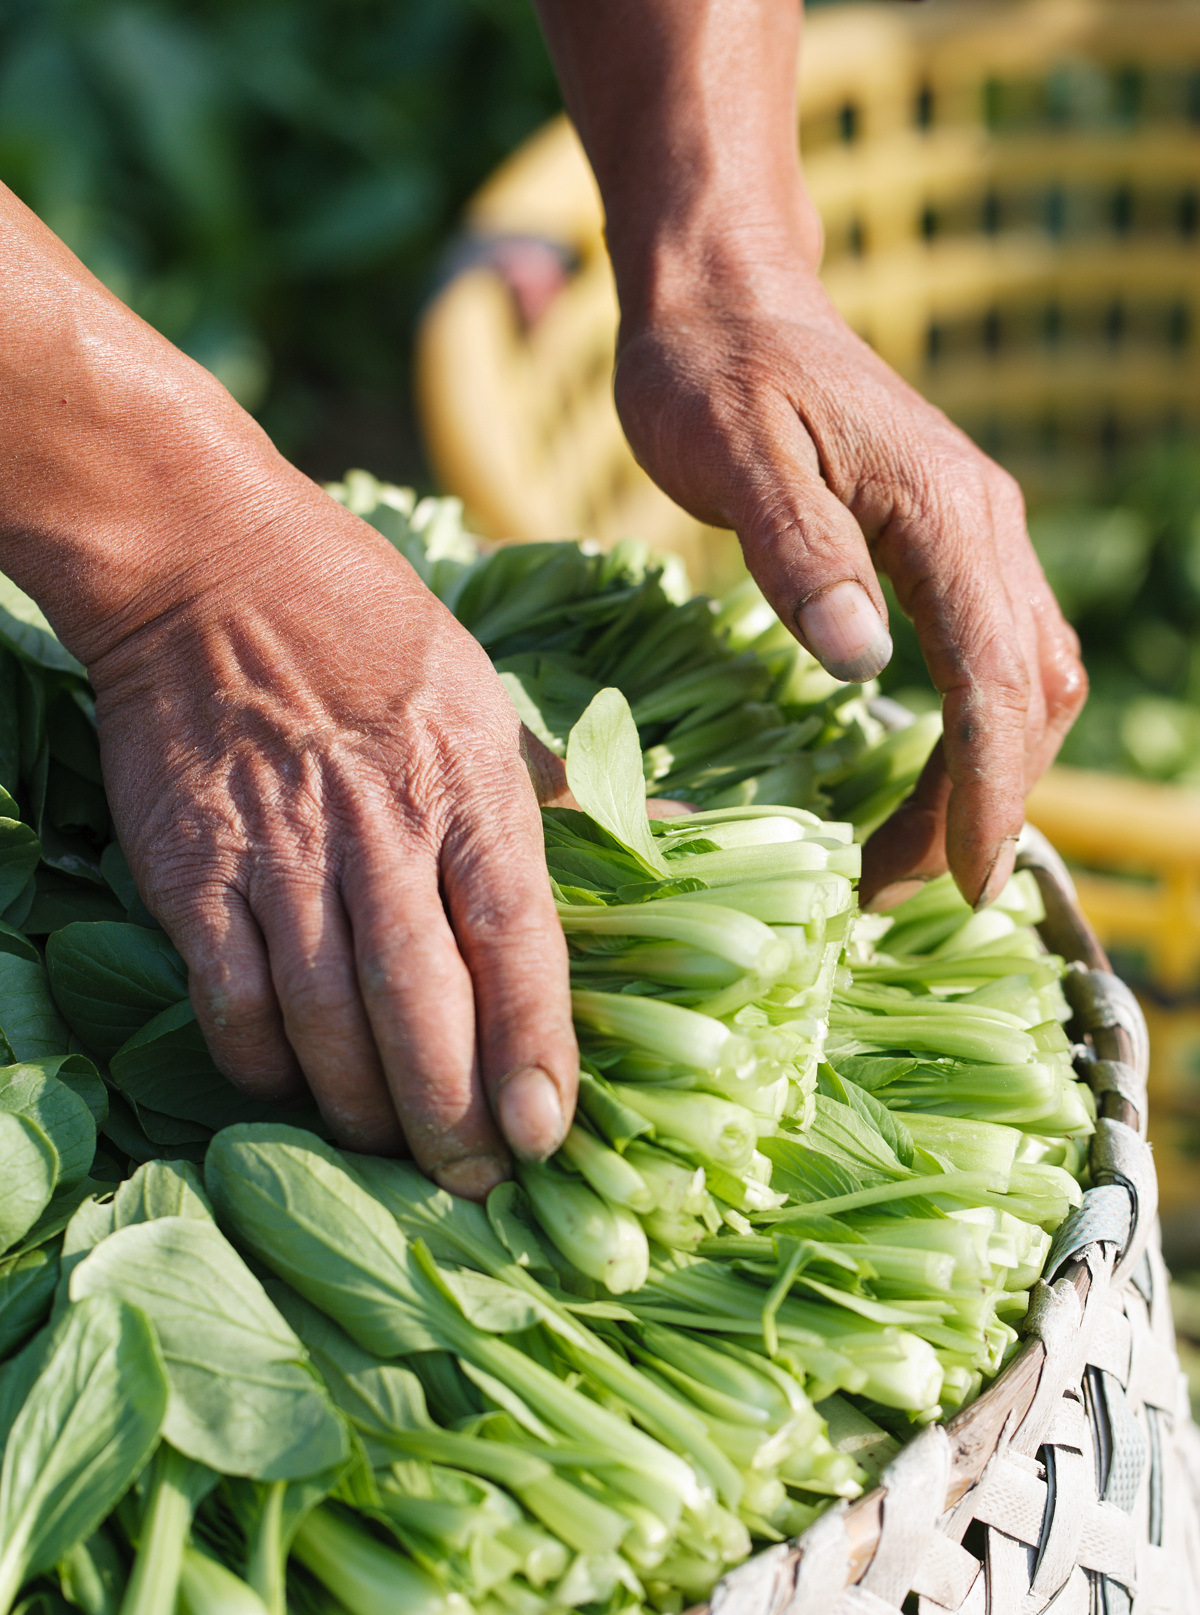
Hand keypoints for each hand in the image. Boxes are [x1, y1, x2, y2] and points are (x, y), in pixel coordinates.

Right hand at [87, 475, 576, 1194]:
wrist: (211, 565)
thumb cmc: (370, 631)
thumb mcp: (488, 695)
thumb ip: (570, 791)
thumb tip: (687, 826)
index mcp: (470, 785)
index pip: (517, 941)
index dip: (533, 1048)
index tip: (548, 1133)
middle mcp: (381, 825)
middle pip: (420, 1003)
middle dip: (450, 1111)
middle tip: (474, 1184)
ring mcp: (281, 849)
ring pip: (324, 1015)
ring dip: (360, 1104)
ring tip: (390, 1154)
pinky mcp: (193, 865)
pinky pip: (230, 996)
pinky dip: (261, 1059)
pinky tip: (290, 1087)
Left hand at [530, 0, 1086, 912]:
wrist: (726, 295)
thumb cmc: (711, 372)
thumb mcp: (736, 458)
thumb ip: (800, 556)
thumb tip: (865, 668)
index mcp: (946, 512)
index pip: (995, 678)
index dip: (985, 790)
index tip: (959, 881)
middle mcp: (985, 525)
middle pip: (1031, 691)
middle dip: (985, 802)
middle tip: (905, 891)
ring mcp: (974, 533)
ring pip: (1027, 677)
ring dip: (985, 775)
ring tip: (909, 859)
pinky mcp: (946, 544)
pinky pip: (994, 654)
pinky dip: (974, 731)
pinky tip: (921, 779)